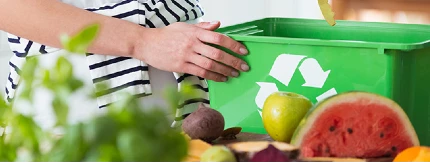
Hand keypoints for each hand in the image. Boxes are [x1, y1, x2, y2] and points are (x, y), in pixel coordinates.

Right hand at [133, 21, 248, 81]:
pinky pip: (201, 73)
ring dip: (225, 70)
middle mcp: (192, 43)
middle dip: (233, 61)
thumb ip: (203, 27)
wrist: (147, 43)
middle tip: (244, 66)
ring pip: (211, 65)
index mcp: (195, 32)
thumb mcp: (185, 26)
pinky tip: (221, 78)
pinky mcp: (181, 66)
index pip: (219, 38)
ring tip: (235, 74)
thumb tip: (218, 24)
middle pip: (218, 53)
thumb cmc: (166, 35)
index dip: (233, 45)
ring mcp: (187, 55)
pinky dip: (213, 76)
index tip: (243, 51)